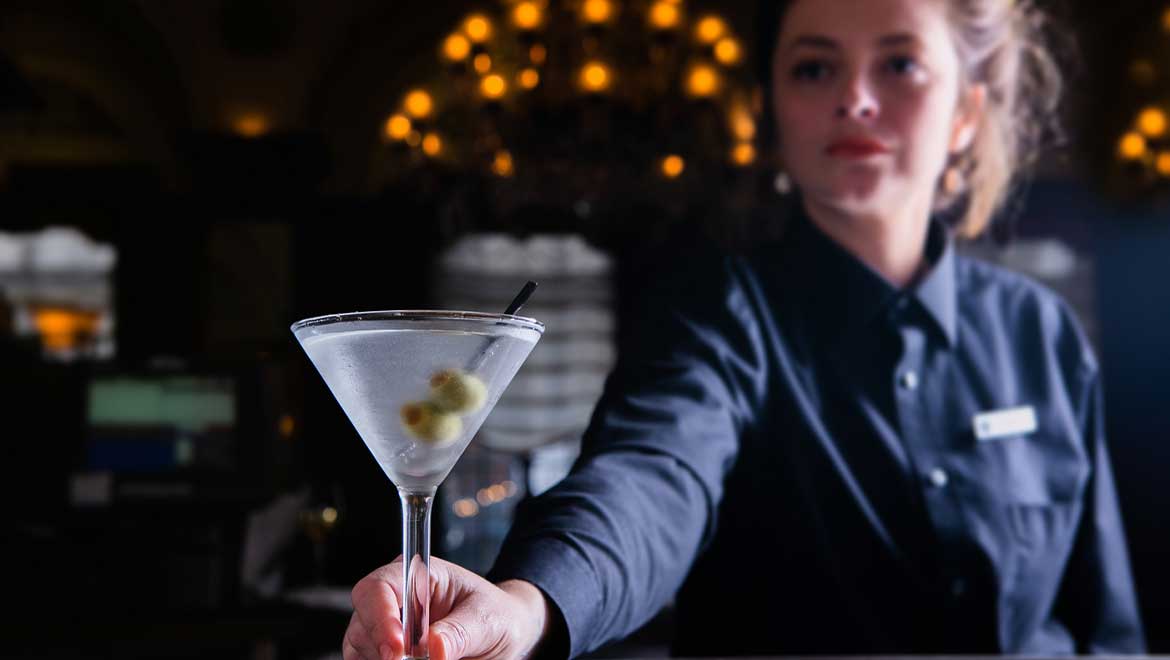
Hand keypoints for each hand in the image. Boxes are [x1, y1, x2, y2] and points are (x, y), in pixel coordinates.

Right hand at [344, 555, 550, 659]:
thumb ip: (460, 631)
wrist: (506, 635)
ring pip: (360, 650)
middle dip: (382, 649)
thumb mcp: (488, 619)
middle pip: (362, 624)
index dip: (381, 617)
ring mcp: (385, 631)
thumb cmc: (497, 616)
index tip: (399, 648)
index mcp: (416, 576)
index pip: (378, 587)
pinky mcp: (385, 655)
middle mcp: (394, 601)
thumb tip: (434, 647)